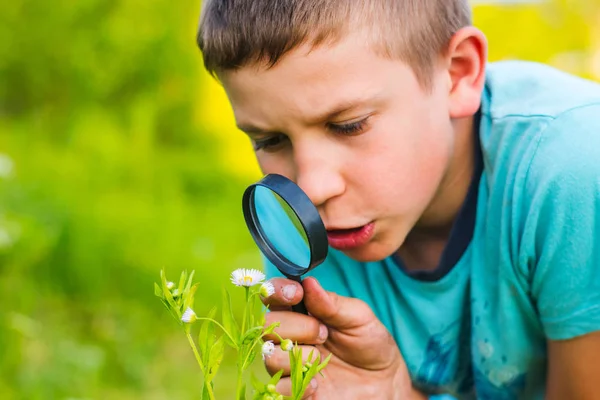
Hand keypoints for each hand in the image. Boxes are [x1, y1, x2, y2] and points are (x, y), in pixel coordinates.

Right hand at [262, 277, 424, 399]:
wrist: (383, 383)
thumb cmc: (369, 344)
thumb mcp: (358, 317)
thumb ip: (332, 303)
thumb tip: (308, 282)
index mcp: (301, 310)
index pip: (273, 294)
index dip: (277, 291)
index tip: (296, 293)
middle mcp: (289, 335)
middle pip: (267, 325)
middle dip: (297, 326)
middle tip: (324, 333)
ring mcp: (288, 363)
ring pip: (270, 355)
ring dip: (299, 355)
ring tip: (322, 359)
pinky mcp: (292, 389)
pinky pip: (279, 387)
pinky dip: (299, 384)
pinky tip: (317, 383)